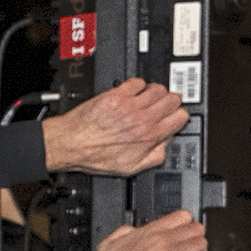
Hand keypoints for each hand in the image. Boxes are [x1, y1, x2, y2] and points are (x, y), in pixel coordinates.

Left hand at [44, 79, 190, 175]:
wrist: (70, 144)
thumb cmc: (94, 156)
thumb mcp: (130, 168)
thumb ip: (154, 156)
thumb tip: (165, 145)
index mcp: (149, 136)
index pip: (180, 117)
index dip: (178, 116)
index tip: (172, 116)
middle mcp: (142, 119)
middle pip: (172, 99)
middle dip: (170, 102)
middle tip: (162, 105)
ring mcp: (129, 105)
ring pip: (158, 88)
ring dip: (156, 92)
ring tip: (148, 98)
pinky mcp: (115, 96)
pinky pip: (136, 82)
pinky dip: (138, 85)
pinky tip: (133, 92)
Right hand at [85, 212, 210, 250]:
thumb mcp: (108, 244)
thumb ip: (124, 232)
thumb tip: (133, 230)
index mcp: (149, 232)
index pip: (182, 216)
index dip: (184, 222)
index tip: (183, 228)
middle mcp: (164, 241)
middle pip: (196, 229)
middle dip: (194, 236)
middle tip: (190, 243)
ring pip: (202, 244)